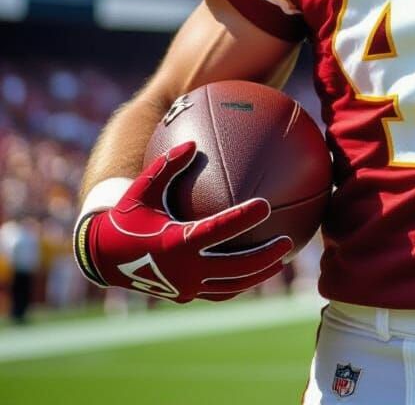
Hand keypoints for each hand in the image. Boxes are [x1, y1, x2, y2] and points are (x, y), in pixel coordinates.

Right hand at [74, 141, 292, 302]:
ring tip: (282, 259)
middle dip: (264, 256)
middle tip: (288, 242)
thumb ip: (167, 165)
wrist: (103, 258)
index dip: (242, 219)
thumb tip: (193, 142)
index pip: (216, 230)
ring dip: (259, 273)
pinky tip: (258, 270)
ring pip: (232, 285)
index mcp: (174, 242)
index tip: (265, 205)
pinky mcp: (186, 294)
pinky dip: (241, 283)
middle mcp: (183, 269)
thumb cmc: (126, 216)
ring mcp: (185, 286)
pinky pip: (220, 291)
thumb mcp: (141, 188)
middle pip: (234, 266)